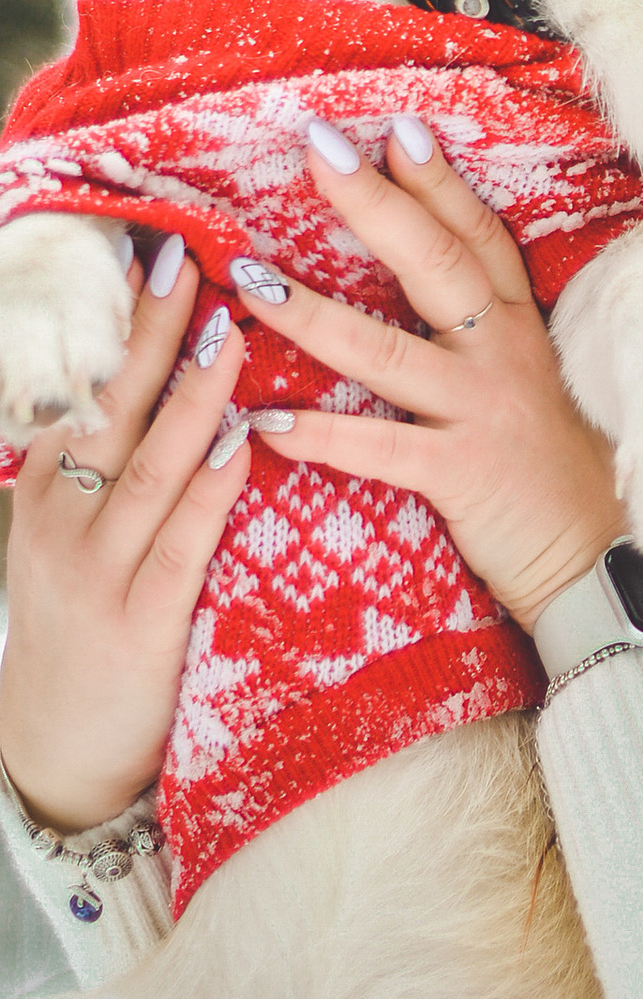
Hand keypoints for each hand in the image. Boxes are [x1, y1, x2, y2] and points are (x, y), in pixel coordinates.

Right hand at [0, 241, 246, 830]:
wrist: (58, 748)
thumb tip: (171, 364)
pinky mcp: (137, 623)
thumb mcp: (78, 527)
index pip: (84, 383)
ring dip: (190, 394)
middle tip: (190, 258)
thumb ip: (116, 455)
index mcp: (45, 483)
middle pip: (108, 407)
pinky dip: (211, 486)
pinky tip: (242, 440)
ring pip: (147, 466)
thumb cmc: (89, 617)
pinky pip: (181, 540)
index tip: (157, 249)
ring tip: (231, 329)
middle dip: (149, 331)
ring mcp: (93, 570)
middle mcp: (58, 517)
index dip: (120, 318)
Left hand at [238, 121, 622, 634]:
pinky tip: (267, 421)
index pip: (480, 236)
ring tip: (252, 280)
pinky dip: (324, 435)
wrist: (606, 562)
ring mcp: (485, 411)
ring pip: (390, 350)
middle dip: (374, 204)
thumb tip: (426, 290)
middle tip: (318, 151)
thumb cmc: (563, 473)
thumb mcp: (537, 385)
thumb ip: (487, 337)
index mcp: (522, 328)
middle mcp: (505, 356)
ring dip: (315, 314)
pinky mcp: (464, 473)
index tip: (396, 128)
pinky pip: (383, 449)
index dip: (439, 181)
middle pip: (436, 263)